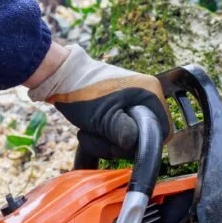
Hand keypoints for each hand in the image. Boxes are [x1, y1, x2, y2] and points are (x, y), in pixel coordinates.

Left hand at [27, 44, 171, 159]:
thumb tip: (134, 145)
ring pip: (129, 136)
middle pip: (144, 136)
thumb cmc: (82, 93)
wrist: (59, 77)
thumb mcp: (103, 116)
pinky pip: (120, 130)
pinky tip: (89, 131)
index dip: (143, 145)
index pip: (162, 131)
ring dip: (107, 142)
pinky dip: (104, 136)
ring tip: (86, 133)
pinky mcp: (121, 106)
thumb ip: (122, 131)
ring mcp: (134, 100)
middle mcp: (147, 95)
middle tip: (96, 137)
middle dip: (118, 144)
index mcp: (151, 93)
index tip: (119, 146)